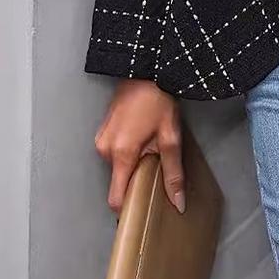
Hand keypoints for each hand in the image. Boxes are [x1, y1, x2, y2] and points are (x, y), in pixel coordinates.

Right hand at [94, 79, 185, 215]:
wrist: (146, 70)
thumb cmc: (159, 100)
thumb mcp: (171, 137)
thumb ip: (173, 172)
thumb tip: (177, 202)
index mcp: (121, 154)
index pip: (116, 198)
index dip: (129, 208)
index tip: (144, 208)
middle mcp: (105, 149)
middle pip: (119, 180)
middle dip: (136, 177)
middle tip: (156, 166)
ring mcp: (101, 139)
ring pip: (116, 165)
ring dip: (132, 162)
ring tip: (151, 146)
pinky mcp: (103, 131)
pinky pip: (113, 151)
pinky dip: (127, 151)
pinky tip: (142, 137)